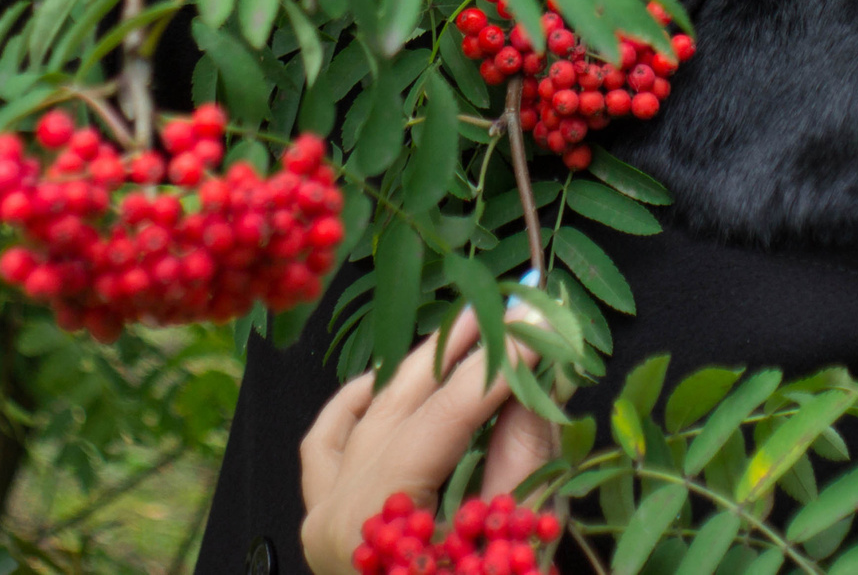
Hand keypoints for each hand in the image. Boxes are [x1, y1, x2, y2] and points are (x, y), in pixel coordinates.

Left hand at [297, 303, 566, 574]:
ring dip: (422, 367)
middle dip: (464, 349)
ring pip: (366, 413)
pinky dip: (356, 402)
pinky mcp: (320, 527)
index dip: (497, 364)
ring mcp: (320, 522)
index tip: (537, 323)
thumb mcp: (514, 549)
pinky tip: (391, 375)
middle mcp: (334, 518)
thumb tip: (535, 373)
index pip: (443, 418)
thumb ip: (521, 459)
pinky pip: (325, 444)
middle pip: (402, 404)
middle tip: (514, 307)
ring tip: (474, 329)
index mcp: (374, 529)